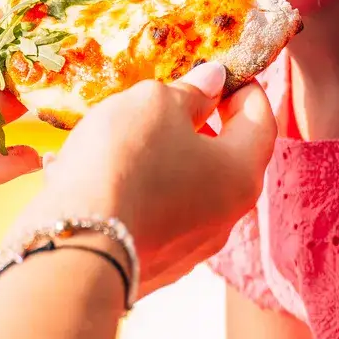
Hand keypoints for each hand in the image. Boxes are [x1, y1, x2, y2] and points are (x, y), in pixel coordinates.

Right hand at [7, 60, 276, 297]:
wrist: (75, 245)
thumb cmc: (123, 163)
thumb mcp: (155, 105)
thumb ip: (191, 91)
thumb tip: (213, 81)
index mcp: (241, 173)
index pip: (262, 123)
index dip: (246, 91)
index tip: (225, 73)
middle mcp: (226, 217)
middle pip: (228, 159)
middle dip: (206, 125)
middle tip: (177, 101)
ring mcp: (190, 248)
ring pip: (190, 190)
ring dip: (171, 159)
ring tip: (133, 136)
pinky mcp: (155, 266)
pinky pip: (157, 216)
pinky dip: (143, 191)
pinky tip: (107, 175)